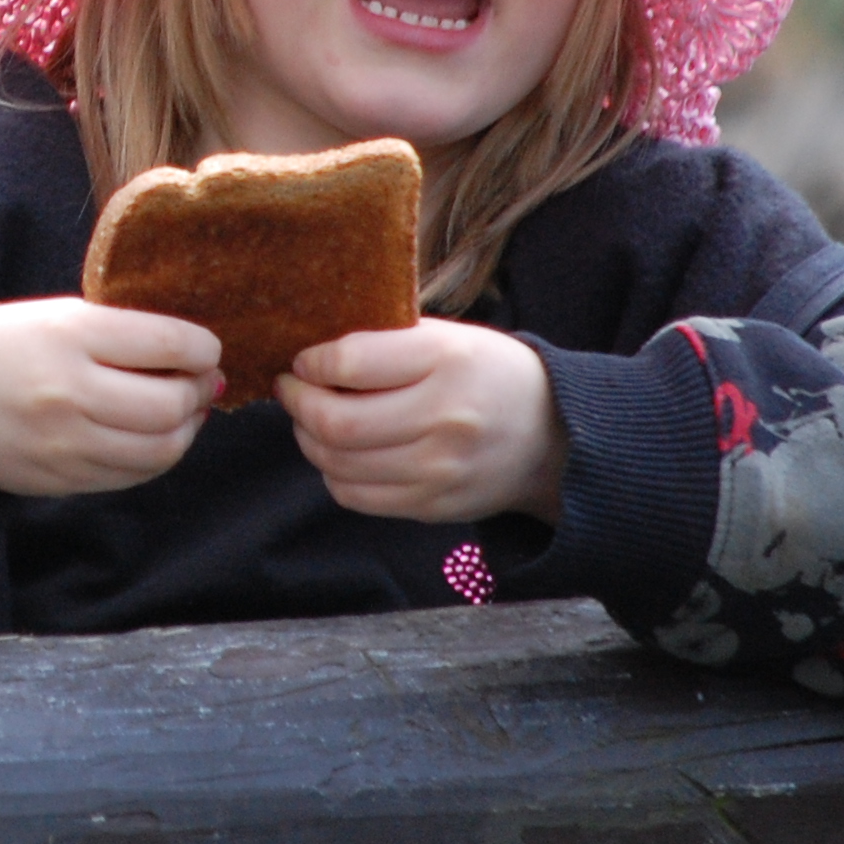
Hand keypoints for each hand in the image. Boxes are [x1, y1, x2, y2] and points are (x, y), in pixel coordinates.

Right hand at [0, 298, 221, 504]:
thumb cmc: (2, 346)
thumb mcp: (55, 314)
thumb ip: (122, 330)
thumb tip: (199, 358)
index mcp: (68, 333)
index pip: (168, 343)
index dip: (203, 348)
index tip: (206, 348)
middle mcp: (68, 391)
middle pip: (171, 404)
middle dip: (199, 390)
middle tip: (200, 379)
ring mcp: (65, 443)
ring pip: (162, 449)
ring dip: (187, 429)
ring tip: (182, 410)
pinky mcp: (63, 479)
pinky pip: (134, 475)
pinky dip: (158, 455)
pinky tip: (153, 434)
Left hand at [272, 320, 567, 523]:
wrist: (553, 437)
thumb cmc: (489, 374)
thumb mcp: (449, 337)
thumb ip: (387, 341)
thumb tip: (313, 352)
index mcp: (446, 359)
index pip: (350, 362)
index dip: (312, 362)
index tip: (304, 360)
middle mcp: (443, 417)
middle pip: (337, 422)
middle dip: (297, 403)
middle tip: (290, 388)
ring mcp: (438, 469)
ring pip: (338, 463)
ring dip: (308, 438)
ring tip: (311, 419)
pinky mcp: (432, 506)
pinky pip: (356, 497)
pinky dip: (333, 473)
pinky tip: (339, 453)